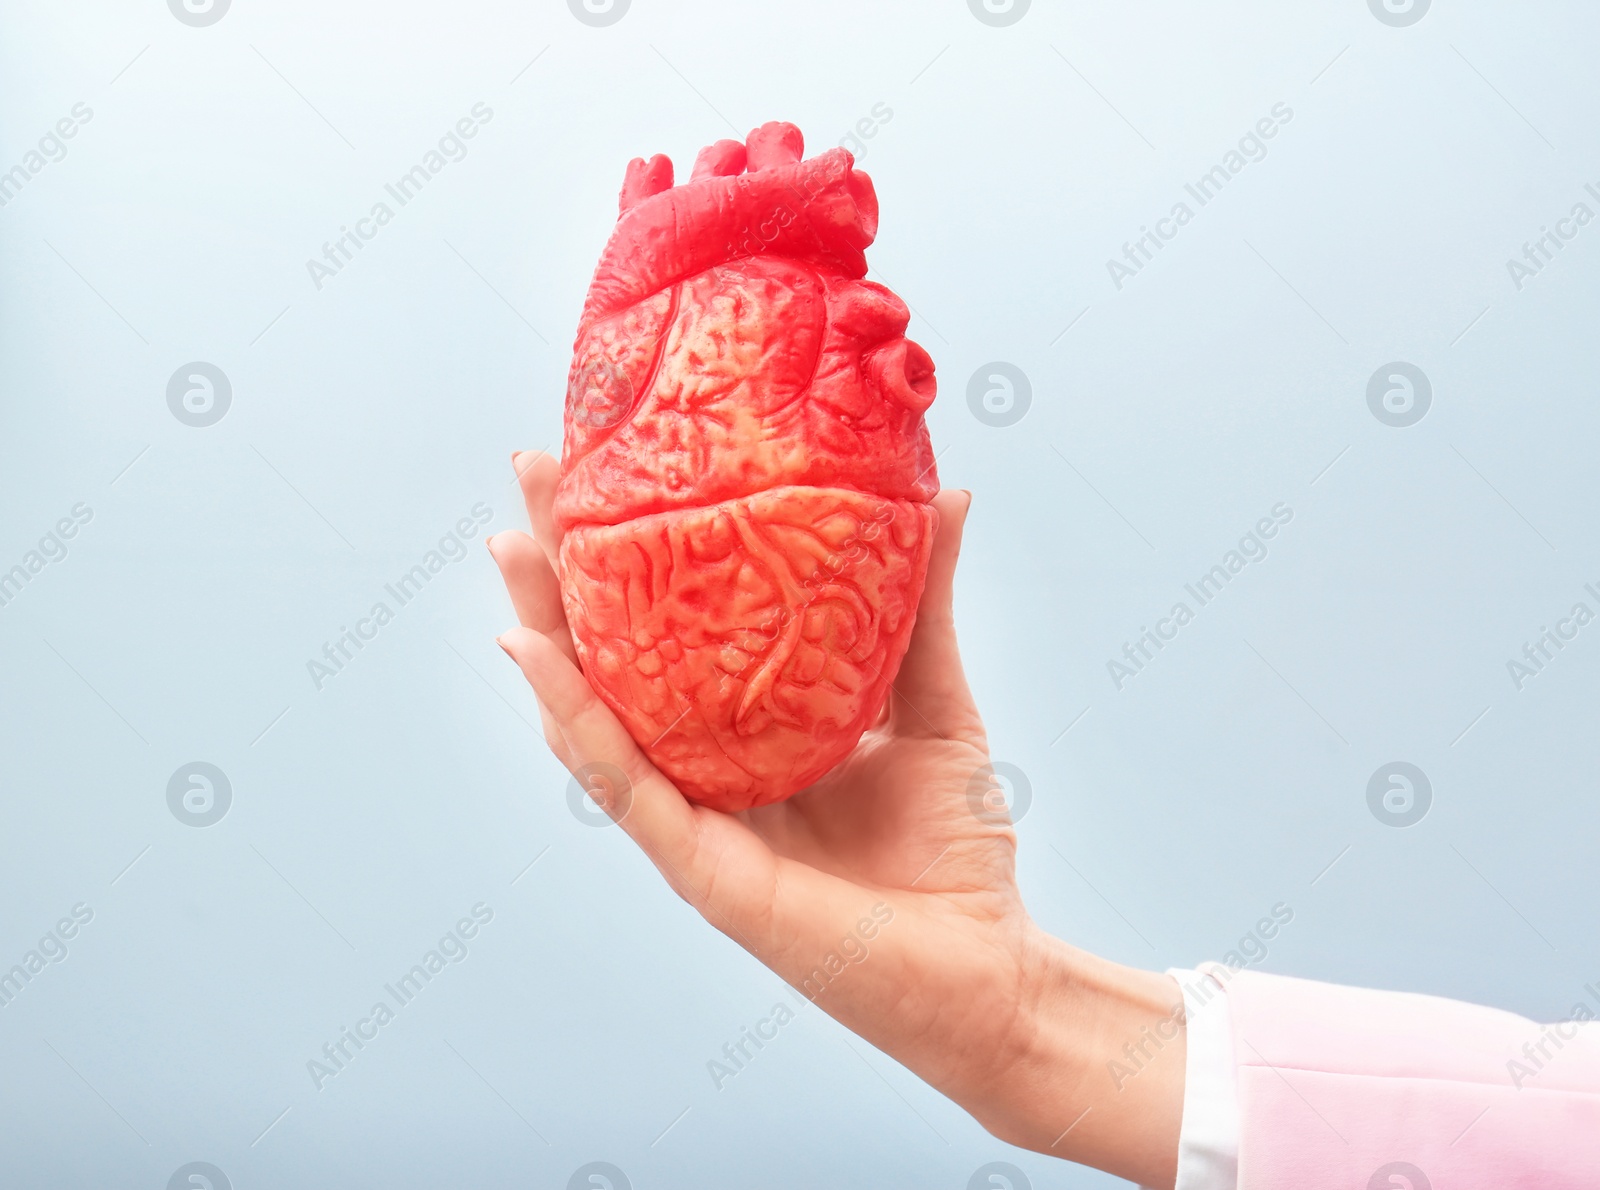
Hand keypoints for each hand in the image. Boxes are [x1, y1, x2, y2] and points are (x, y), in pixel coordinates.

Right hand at [489, 451, 1183, 1186]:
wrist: (987, 966)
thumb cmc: (953, 850)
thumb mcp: (932, 705)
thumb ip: (921, 607)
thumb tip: (943, 497)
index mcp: (745, 735)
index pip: (667, 634)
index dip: (630, 553)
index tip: (602, 464)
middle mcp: (704, 774)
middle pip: (611, 663)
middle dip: (564, 571)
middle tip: (532, 476)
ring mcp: (690, 822)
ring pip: (592, 717)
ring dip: (544, 630)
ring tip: (511, 547)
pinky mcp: (697, 868)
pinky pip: (623, 782)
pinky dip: (575, 716)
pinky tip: (537, 651)